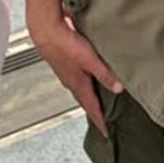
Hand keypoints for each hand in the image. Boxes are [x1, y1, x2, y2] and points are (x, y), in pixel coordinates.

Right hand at [32, 15, 123, 135]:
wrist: (45, 30)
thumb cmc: (64, 45)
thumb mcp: (90, 60)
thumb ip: (104, 74)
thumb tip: (118, 88)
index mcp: (78, 84)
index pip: (92, 108)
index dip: (100, 120)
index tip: (106, 132)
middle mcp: (71, 81)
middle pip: (85, 100)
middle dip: (94, 110)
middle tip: (103, 119)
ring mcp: (67, 72)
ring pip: (81, 88)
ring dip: (90, 94)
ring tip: (98, 99)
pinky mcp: (64, 61)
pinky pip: (77, 76)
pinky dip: (84, 80)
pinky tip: (87, 74)